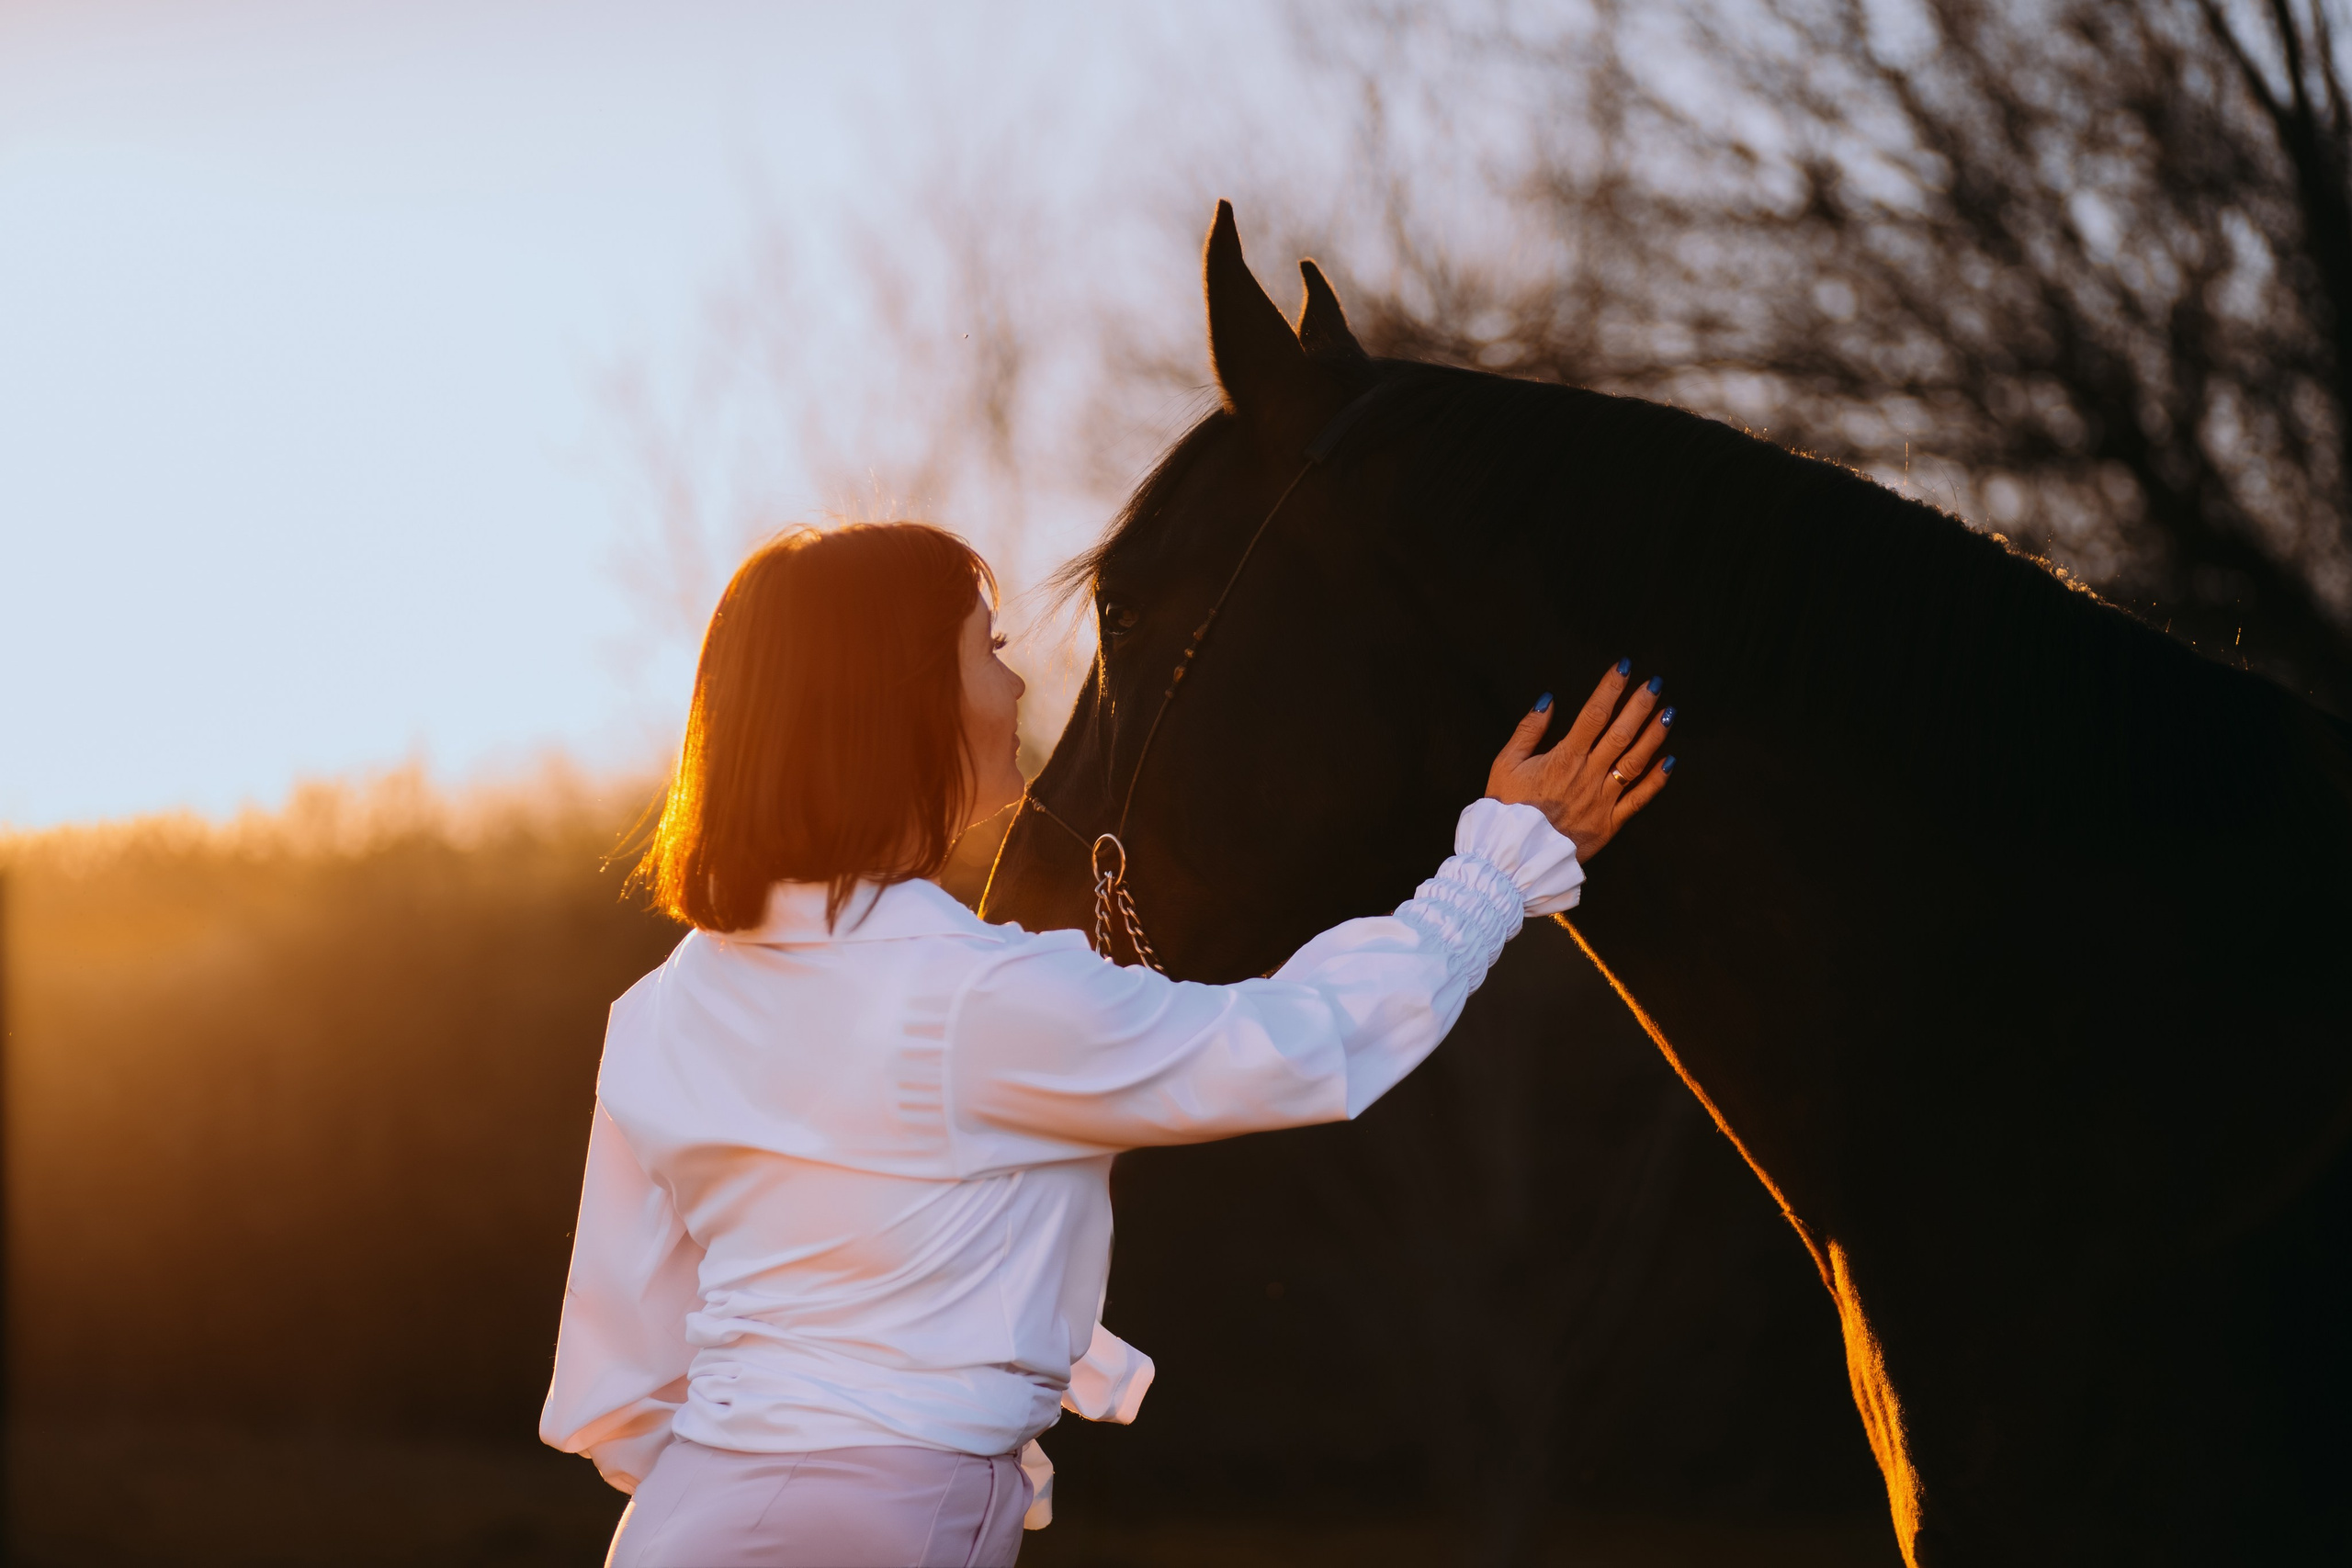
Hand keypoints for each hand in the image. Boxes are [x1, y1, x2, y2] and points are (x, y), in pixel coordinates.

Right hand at [1485, 662, 1676, 861]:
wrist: (1512, 857)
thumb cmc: (1505, 809)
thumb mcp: (1505, 763)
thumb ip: (1528, 730)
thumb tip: (1549, 701)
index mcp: (1563, 758)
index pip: (1593, 714)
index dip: (1611, 688)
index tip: (1624, 668)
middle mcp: (1588, 775)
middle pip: (1621, 733)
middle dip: (1640, 705)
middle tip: (1655, 684)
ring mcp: (1602, 800)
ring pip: (1635, 762)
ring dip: (1654, 736)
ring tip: (1668, 713)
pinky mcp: (1609, 824)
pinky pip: (1638, 800)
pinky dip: (1656, 781)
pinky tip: (1669, 762)